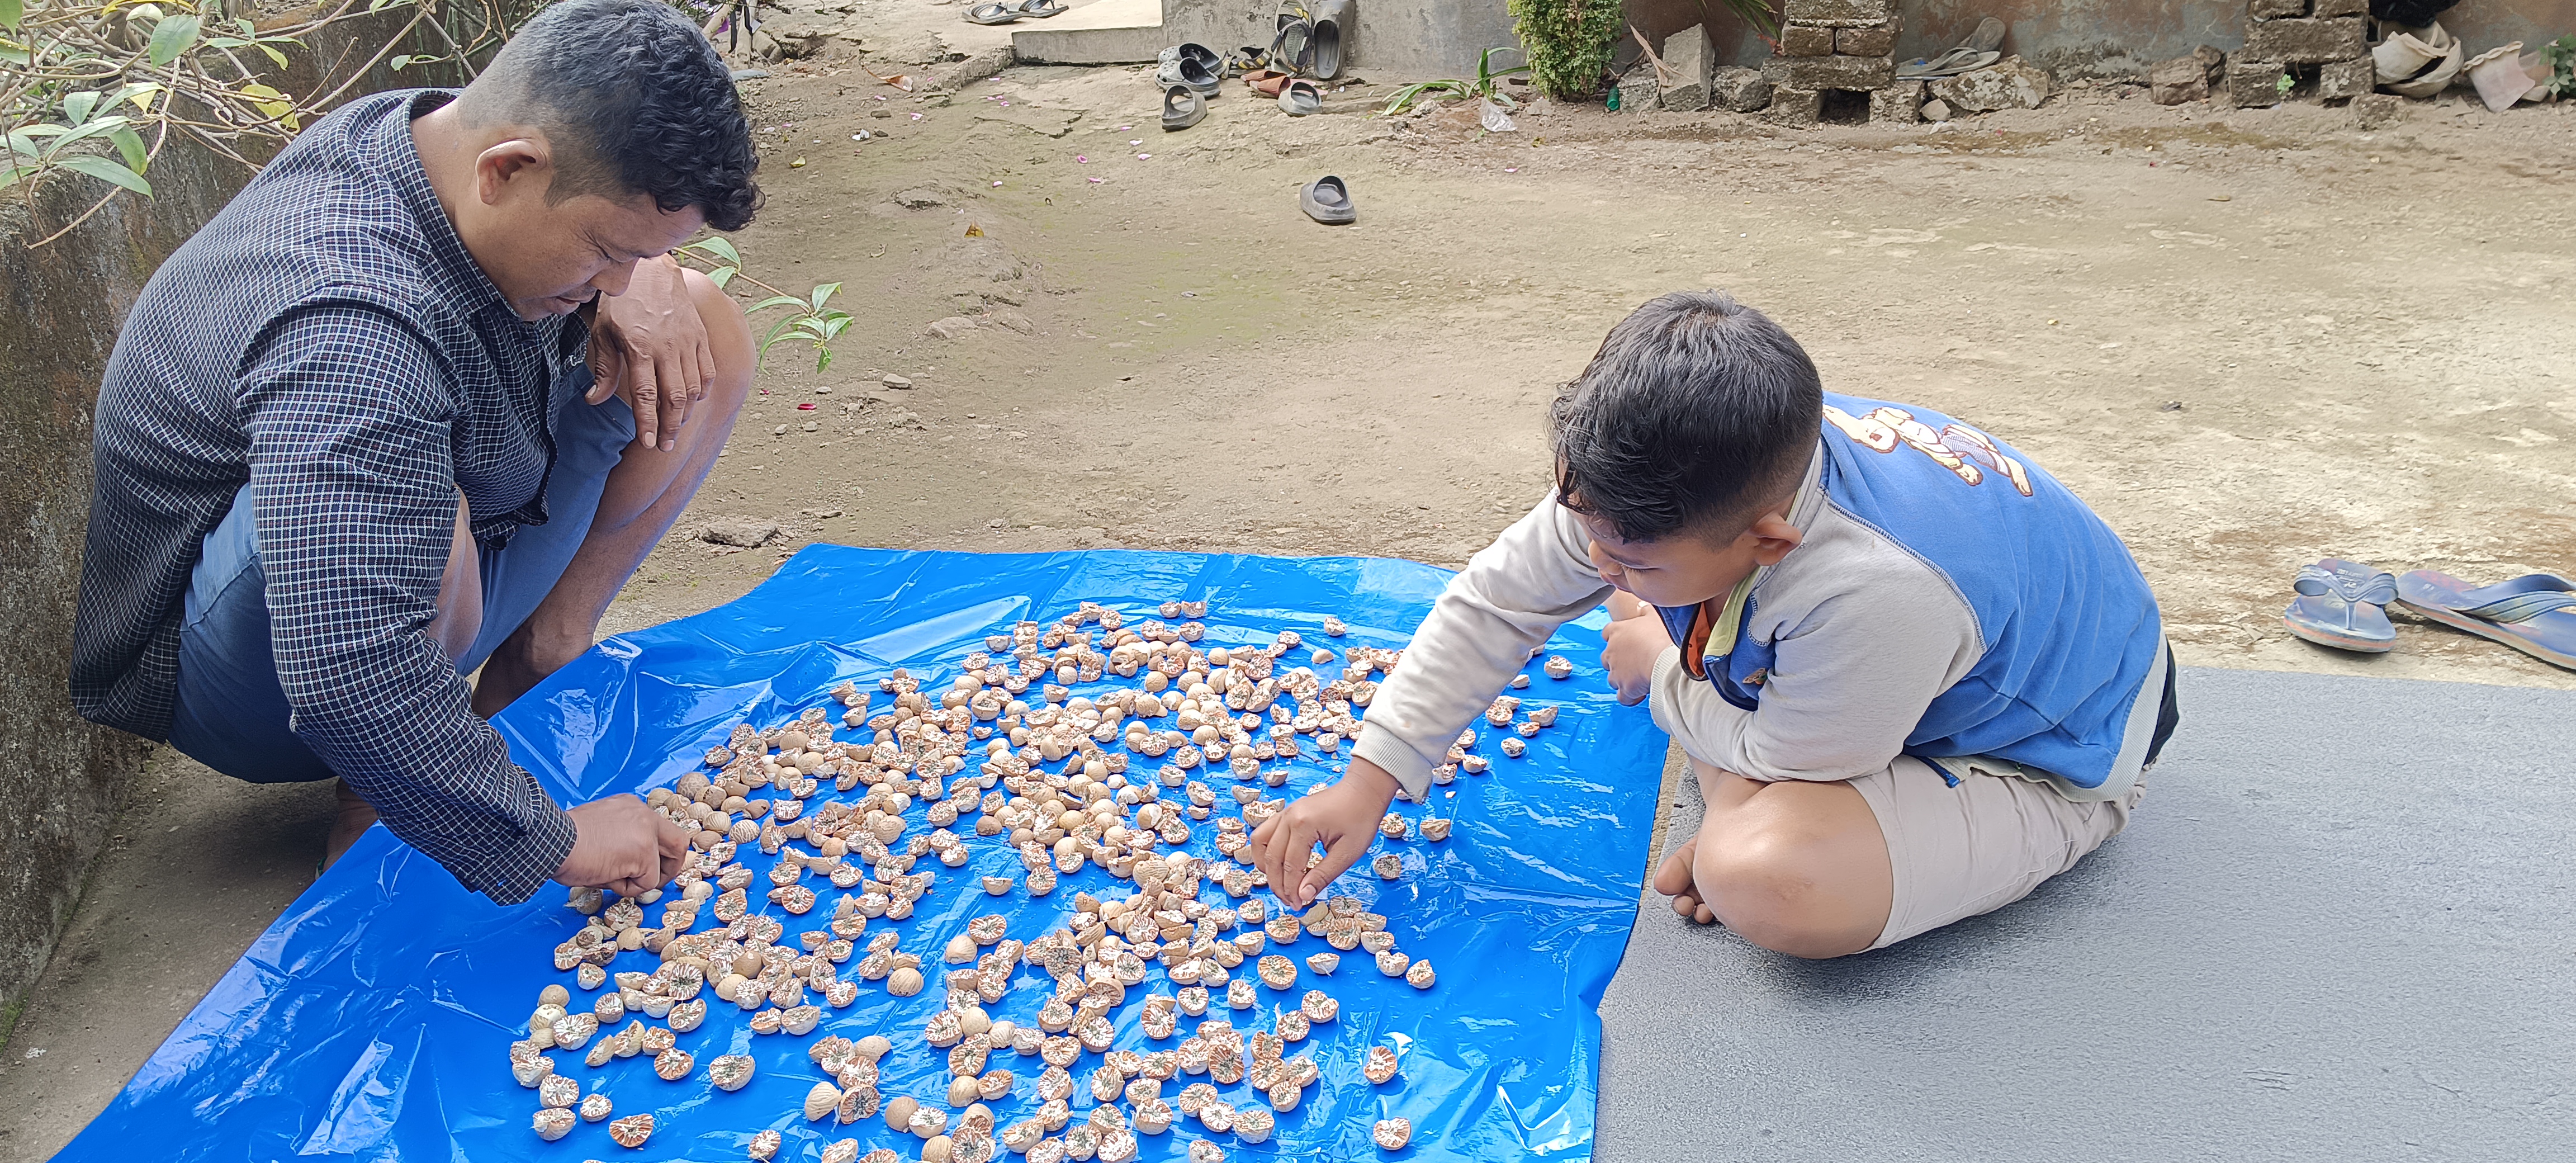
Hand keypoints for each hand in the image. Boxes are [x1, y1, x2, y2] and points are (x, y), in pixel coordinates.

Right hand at [553, 794, 690, 897]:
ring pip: (660, 867)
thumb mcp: (599, 831)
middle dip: (671, 866)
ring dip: (641, 880)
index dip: (661, 851)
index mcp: (631, 807)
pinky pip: (646, 883)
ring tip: (612, 877)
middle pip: (678, 842)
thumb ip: (620, 839)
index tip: (651, 865)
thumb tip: (633, 865)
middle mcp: (643, 815)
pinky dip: (627, 888)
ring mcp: (646, 833)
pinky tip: (605, 877)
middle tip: (655, 881)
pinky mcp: (644, 853)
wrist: (551, 841)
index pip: (660, 828)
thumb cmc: (563, 842)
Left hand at [589, 255, 714, 452]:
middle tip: (665, 445)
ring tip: (676, 428)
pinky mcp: (699, 336)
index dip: (647, 423)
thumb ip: (604, 369)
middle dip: (670, 426)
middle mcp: (666, 347)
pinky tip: (694, 402)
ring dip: (685, 414)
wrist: (650, 270)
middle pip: (673, 398)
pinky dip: (702, 391)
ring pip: (692, 388)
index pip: (645, 395)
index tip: (649, 444)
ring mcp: (686, 342)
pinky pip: (706, 371)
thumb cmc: (622, 303)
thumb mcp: (603, 333)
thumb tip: (593, 400)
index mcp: (639, 348)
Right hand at [1250, 759, 1399, 909]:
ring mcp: (1285, 812)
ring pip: (1260, 844)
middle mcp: (1288, 817)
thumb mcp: (1347, 853)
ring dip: (1266, 867)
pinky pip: (1265, 833)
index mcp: (1303, 825)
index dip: (1292, 890)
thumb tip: (1303, 896)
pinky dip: (1267, 851)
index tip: (1299, 906)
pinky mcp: (1286, 813)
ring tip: (1281, 884)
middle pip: (1271, 858)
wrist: (1364, 791)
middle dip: (1278, 885)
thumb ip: (1323, 875)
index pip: (1289, 867)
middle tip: (1292, 902)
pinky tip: (1279, 865)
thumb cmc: (1361, 819)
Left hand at [1600, 595, 1669, 705]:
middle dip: (1617, 661)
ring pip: (1612, 678)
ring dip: (1623, 679)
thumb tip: (1641, 606)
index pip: (1607, 633)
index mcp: (1616, 632)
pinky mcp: (1623, 689)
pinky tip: (1639, 695)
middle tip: (1634, 662)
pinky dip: (1629, 697)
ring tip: (1639, 678)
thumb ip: (1645, 611)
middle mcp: (1610, 652)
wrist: (1662, 661)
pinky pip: (1622, 697)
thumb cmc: (1659, 637)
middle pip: (1606, 658)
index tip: (1626, 641)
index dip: (1615, 638)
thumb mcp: (1653, 617)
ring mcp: (1615, 672)